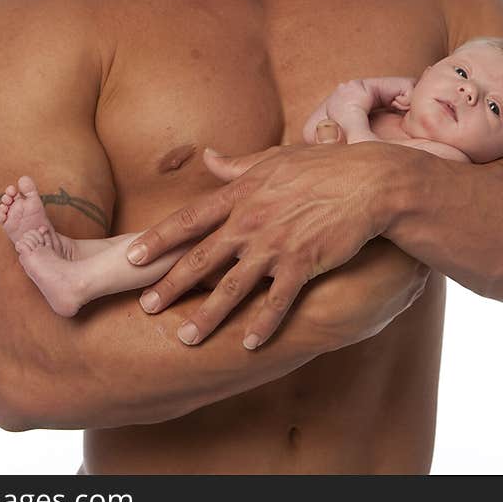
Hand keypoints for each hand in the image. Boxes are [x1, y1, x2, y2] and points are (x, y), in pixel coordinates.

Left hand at [126, 140, 393, 349]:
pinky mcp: (303, 264)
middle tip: (147, 307)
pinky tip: (251, 344)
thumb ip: (237, 165)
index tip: (133, 257)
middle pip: (201, 259)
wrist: (370, 181)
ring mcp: (275, 245)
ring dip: (208, 316)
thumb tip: (208, 156)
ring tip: (186, 338)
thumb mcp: (275, 158)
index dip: (158, 240)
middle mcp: (251, 222)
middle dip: (170, 285)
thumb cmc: (324, 166)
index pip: (189, 220)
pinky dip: (264, 325)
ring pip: (232, 287)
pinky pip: (277, 301)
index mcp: (241, 195)